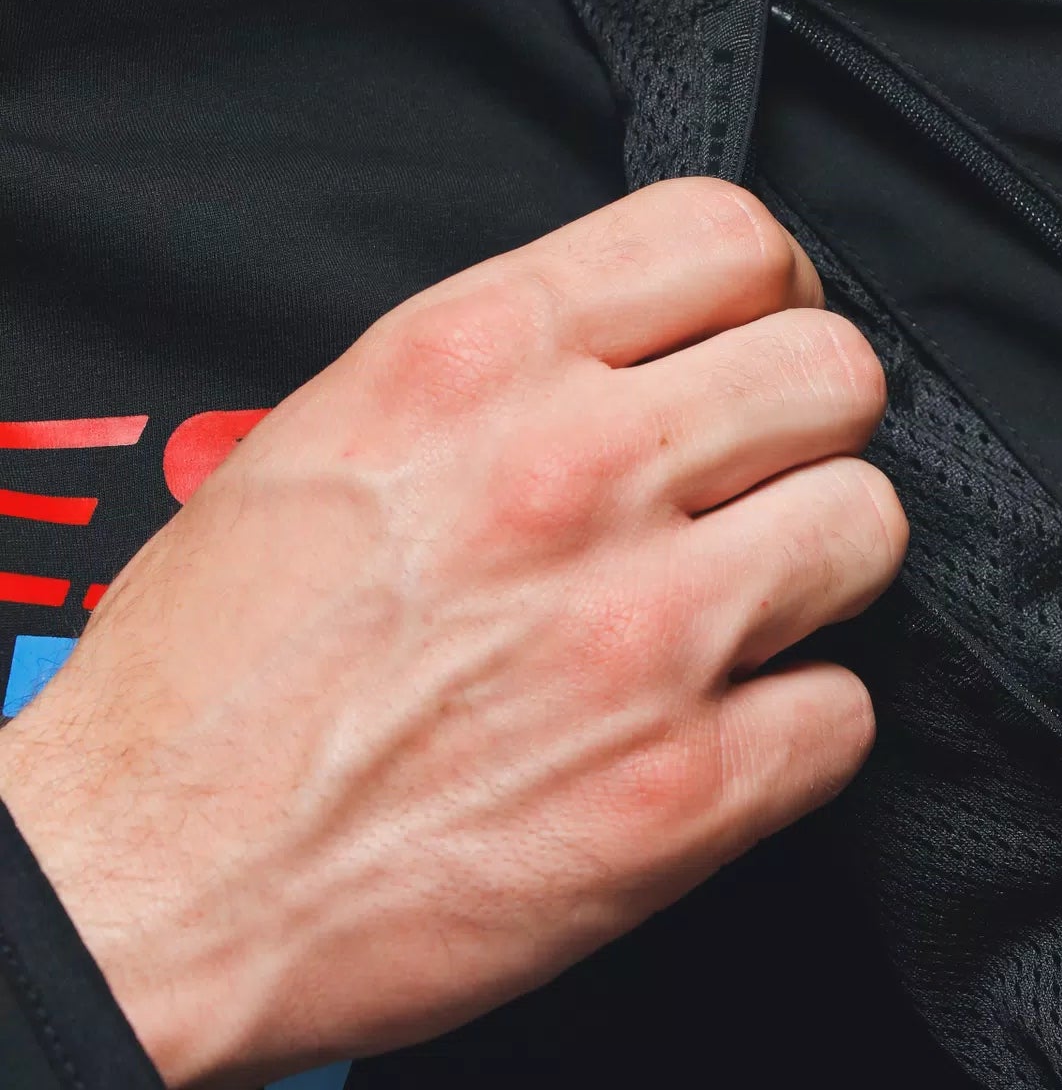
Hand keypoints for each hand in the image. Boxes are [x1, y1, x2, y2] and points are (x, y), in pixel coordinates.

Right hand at [0, 178, 901, 1087]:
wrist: (140, 882)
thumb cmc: (226, 656)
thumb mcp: (346, 418)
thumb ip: (525, 352)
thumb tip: (674, 332)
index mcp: (482, 355)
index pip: (733, 233)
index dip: (773, 289)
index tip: (758, 338)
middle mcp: (573, 469)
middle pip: (837, 375)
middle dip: (810, 426)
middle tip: (757, 478)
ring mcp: (640, 633)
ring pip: (869, 527)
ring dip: (819, 567)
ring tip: (743, 601)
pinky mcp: (678, 795)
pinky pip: (845, 712)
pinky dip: (796, 726)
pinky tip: (718, 726)